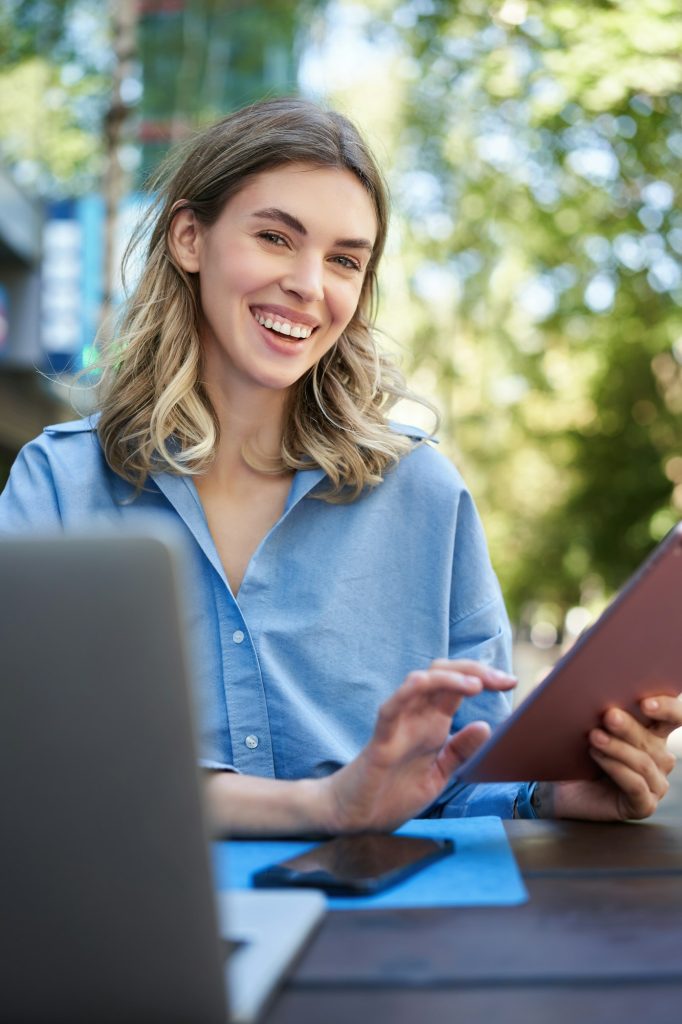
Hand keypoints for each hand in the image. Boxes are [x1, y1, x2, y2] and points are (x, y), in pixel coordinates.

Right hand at [319, 659, 515, 832]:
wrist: (358, 818)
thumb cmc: (394, 793)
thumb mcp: (440, 774)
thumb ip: (460, 752)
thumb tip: (486, 726)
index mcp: (432, 723)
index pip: (458, 687)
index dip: (484, 678)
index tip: (511, 682)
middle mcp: (416, 717)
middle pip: (442, 675)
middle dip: (474, 670)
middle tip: (502, 680)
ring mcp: (398, 725)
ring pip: (418, 684)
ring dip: (447, 678)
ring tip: (475, 685)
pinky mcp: (381, 740)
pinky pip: (390, 709)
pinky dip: (405, 693)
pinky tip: (422, 684)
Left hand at [549, 694, 681, 820]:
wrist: (558, 786)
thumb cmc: (573, 747)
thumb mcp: (574, 716)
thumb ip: (573, 691)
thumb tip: (556, 669)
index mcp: (653, 731)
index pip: (675, 715)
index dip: (667, 707)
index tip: (645, 702)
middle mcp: (660, 756)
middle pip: (652, 739)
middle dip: (630, 726)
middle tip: (608, 715)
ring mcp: (654, 783)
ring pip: (643, 762)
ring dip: (617, 748)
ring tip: (593, 736)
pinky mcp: (643, 805)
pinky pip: (636, 786)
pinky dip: (616, 769)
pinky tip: (598, 757)